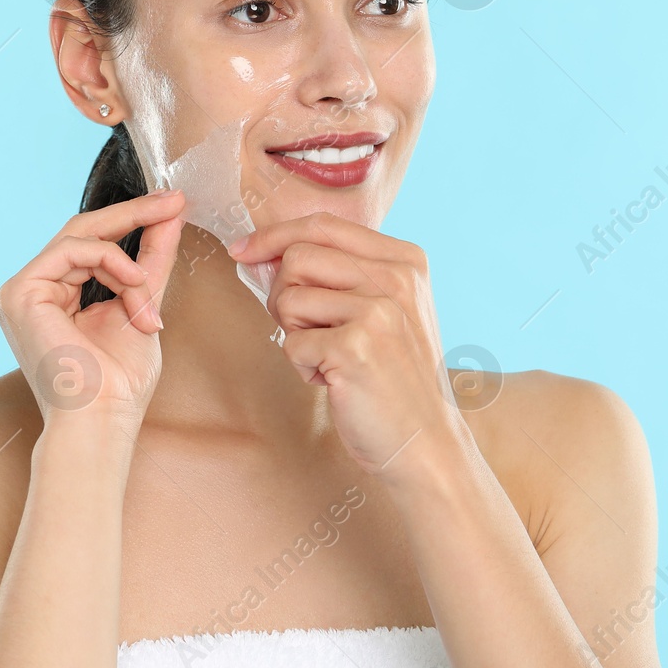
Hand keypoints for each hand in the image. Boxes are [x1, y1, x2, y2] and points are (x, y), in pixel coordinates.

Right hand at [0, 190, 186, 425]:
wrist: (102, 419)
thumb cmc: (118, 382)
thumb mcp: (142, 305)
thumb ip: (150, 262)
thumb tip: (170, 217)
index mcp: (54, 296)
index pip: (92, 244)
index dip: (133, 220)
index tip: (173, 205)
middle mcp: (33, 290)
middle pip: (83, 232)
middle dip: (134, 214)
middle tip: (174, 202)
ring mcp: (21, 291)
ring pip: (81, 239)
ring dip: (127, 263)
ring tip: (147, 292)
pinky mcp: (20, 292)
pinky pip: (71, 250)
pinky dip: (110, 261)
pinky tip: (134, 284)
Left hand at [228, 212, 462, 479]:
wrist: (425, 442)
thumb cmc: (393, 378)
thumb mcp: (384, 310)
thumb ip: (339, 275)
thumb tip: (262, 251)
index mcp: (406, 260)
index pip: (323, 224)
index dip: (274, 235)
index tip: (242, 251)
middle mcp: (397, 277)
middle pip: (298, 256)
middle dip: (283, 293)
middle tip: (305, 330)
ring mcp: (379, 311)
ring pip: (289, 297)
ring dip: (294, 333)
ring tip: (328, 357)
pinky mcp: (356, 347)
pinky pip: (292, 343)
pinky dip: (303, 367)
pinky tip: (335, 381)